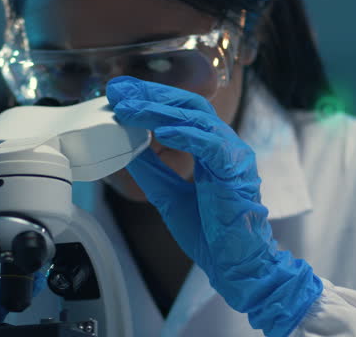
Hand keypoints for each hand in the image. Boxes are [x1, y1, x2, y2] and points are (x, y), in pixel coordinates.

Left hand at [107, 76, 321, 336]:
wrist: (235, 265)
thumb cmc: (209, 232)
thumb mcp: (167, 193)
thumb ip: (151, 168)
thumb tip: (125, 144)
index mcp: (210, 147)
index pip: (180, 110)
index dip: (150, 98)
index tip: (119, 92)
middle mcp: (224, 145)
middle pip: (187, 105)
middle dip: (151, 95)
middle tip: (119, 90)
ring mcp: (233, 156)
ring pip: (196, 119)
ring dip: (159, 110)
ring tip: (130, 107)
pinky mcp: (236, 172)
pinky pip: (211, 145)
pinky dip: (187, 134)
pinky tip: (162, 130)